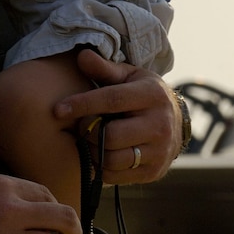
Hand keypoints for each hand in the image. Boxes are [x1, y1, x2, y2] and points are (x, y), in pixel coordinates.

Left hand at [54, 49, 179, 183]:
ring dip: (93, 151)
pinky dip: (101, 167)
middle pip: (110, 135)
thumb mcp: (130, 76)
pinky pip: (115, 176)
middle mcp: (159, 124)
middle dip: (88, 131)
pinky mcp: (153, 172)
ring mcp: (159, 151)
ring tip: (91, 139)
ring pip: (112, 159)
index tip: (58, 109)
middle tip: (82, 126)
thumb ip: (105, 69)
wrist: (175, 123)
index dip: (82, 104)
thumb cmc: (144, 95)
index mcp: (152, 95)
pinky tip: (101, 153)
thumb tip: (81, 56)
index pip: (112, 100)